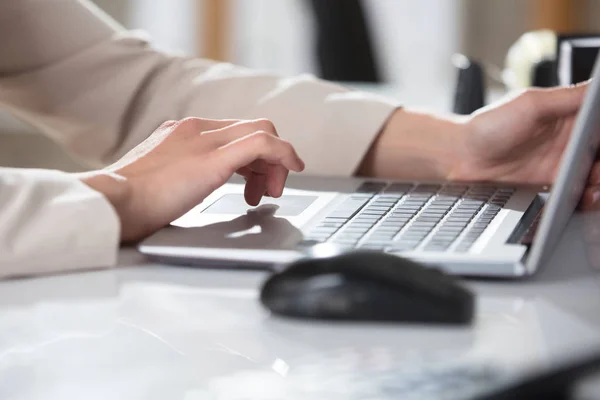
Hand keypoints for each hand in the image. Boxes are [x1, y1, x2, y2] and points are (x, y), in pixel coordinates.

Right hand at [80, 118, 304, 241]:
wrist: (112, 202)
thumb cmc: (128, 202)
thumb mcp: (158, 180)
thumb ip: (179, 176)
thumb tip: (189, 190)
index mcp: (183, 133)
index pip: (233, 132)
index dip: (253, 157)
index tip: (255, 181)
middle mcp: (196, 129)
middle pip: (252, 128)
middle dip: (269, 160)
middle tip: (269, 189)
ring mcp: (205, 140)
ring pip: (262, 131)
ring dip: (276, 162)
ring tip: (271, 192)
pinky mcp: (214, 158)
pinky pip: (263, 143)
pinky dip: (284, 154)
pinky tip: (293, 169)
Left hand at [359, 83, 599, 209]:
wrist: (461, 158)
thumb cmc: (488, 126)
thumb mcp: (531, 104)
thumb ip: (568, 97)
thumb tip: (598, 87)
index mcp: (568, 112)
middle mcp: (569, 136)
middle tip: (598, 169)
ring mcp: (563, 161)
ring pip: (596, 171)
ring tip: (593, 184)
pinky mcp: (554, 182)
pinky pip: (580, 190)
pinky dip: (587, 194)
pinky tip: (585, 195)